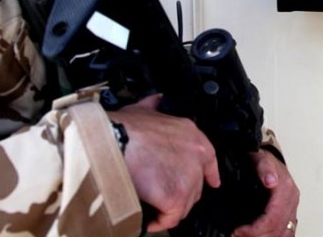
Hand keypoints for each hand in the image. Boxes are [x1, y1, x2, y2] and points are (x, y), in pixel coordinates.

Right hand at [108, 95, 220, 232]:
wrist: (111, 143)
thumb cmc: (123, 128)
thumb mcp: (142, 109)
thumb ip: (154, 106)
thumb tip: (156, 100)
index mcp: (190, 133)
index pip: (209, 158)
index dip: (209, 172)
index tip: (211, 181)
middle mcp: (195, 155)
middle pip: (196, 185)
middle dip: (180, 192)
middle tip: (163, 196)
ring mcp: (187, 177)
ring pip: (184, 203)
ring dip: (169, 208)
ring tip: (153, 208)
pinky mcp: (175, 196)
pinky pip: (171, 217)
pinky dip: (160, 221)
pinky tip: (149, 219)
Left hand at [231, 150, 299, 236]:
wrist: (270, 159)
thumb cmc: (264, 160)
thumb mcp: (260, 158)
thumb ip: (264, 168)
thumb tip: (270, 181)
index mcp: (286, 189)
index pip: (272, 218)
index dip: (255, 229)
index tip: (238, 230)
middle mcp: (292, 200)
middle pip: (277, 229)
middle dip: (257, 236)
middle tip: (237, 235)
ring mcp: (293, 207)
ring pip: (284, 233)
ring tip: (246, 236)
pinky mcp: (291, 212)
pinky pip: (288, 231)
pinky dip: (275, 236)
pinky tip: (263, 236)